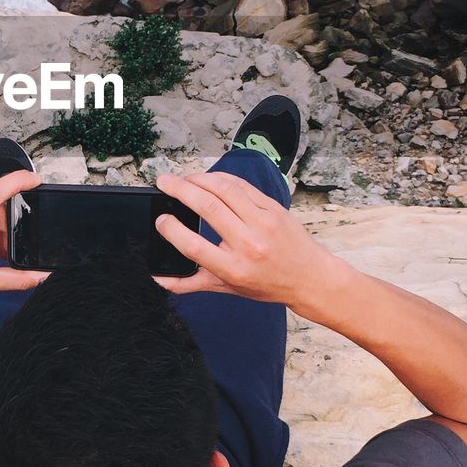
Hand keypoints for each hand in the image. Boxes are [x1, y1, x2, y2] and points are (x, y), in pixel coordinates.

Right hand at [152, 171, 353, 316]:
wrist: (309, 277)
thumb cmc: (266, 283)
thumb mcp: (226, 287)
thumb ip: (189, 283)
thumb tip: (157, 278)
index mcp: (234, 269)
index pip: (194, 246)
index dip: (172, 230)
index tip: (161, 219)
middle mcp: (248, 244)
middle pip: (207, 207)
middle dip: (180, 190)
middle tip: (163, 182)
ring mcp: (263, 222)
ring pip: (224, 189)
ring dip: (199, 179)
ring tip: (183, 178)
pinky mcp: (273, 208)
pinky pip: (242, 186)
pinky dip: (220, 178)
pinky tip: (207, 179)